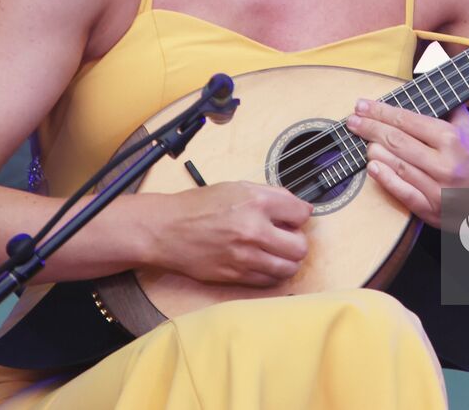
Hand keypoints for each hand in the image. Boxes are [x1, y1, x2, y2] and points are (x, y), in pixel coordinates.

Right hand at [152, 180, 311, 286]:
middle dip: (297, 241)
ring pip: (288, 268)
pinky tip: (261, 262)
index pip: (302, 214)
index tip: (291, 218)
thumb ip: (272, 195)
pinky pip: (268, 281)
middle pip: (300, 246)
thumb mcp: (237, 187)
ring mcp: (245, 256)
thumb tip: (301, 208)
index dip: (298, 215)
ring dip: (287, 260)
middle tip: (285, 237)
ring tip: (275, 252)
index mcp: (257, 201)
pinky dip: (271, 273)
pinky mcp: (235, 275)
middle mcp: (254, 229)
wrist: (167, 229)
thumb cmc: (200, 205)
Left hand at [345, 99, 468, 228]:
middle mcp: (444, 163)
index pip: (407, 120)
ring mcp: (438, 189)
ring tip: (362, 141)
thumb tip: (419, 89)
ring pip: (396, 165)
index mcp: (452, 138)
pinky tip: (372, 167)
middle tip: (352, 120)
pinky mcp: (434, 210)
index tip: (362, 105)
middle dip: (369, 128)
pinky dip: (385, 179)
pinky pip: (403, 193)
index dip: (380, 111)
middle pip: (396, 141)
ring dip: (374, 151)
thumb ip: (446, 107)